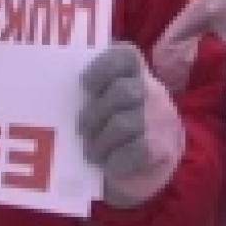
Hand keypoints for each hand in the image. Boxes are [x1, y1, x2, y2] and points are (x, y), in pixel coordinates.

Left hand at [78, 41, 184, 207]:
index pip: (126, 55)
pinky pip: (134, 151)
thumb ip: (92, 94)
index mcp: (138, 74)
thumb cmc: (117, 132)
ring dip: (100, 141)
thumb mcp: (107, 105)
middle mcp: (154, 91)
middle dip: (95, 113)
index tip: (84, 84)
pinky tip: (109, 165)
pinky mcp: (163, 148)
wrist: (147, 170)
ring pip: (123, 124)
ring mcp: (162, 119)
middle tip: (81, 129)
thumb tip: (62, 96)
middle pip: (122, 92)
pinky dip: (115, 161)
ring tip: (91, 151)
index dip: (103, 66)